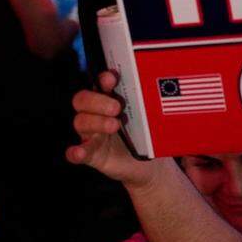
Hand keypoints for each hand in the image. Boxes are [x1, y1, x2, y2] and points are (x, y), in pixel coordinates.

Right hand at [66, 71, 165, 188]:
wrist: (149, 163)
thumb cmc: (147, 134)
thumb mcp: (150, 118)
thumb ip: (150, 105)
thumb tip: (165, 91)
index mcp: (109, 100)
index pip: (99, 85)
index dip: (102, 80)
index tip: (112, 78)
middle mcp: (96, 114)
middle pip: (83, 100)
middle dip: (97, 100)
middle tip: (116, 107)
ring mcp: (92, 134)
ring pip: (81, 122)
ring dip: (96, 122)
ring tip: (114, 126)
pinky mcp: (92, 154)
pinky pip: (79, 153)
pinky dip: (76, 152)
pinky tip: (78, 152)